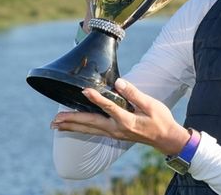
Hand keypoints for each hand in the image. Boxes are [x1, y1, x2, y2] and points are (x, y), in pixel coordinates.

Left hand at [50, 78, 190, 155]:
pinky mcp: (115, 134)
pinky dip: (81, 128)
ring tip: (56, 125)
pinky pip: (94, 131)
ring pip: (89, 129)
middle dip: (72, 120)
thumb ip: (133, 94)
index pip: (108, 108)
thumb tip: (119, 83)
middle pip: (91, 123)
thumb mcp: (150, 105)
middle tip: (55, 119)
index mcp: (127, 121)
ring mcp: (115, 133)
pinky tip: (72, 127)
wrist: (165, 138)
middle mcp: (117, 129)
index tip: (84, 91)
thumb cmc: (160, 120)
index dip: (96, 99)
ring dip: (72, 126)